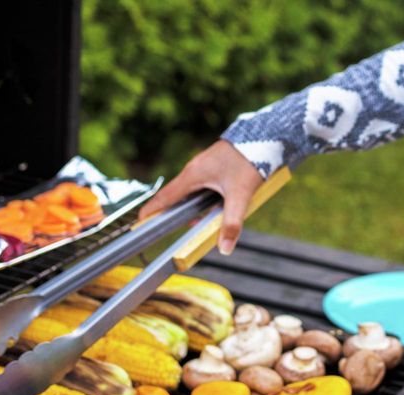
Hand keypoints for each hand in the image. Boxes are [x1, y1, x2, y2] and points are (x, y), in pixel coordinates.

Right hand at [138, 140, 265, 254]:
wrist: (264, 136)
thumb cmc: (249, 161)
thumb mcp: (241, 196)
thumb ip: (232, 223)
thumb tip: (225, 249)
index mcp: (192, 174)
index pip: (165, 196)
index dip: (152, 210)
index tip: (139, 223)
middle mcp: (193, 169)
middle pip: (176, 196)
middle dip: (175, 214)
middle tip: (176, 229)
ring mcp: (202, 166)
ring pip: (190, 193)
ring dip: (193, 208)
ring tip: (205, 221)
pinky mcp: (213, 166)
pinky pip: (201, 187)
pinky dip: (203, 199)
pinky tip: (217, 206)